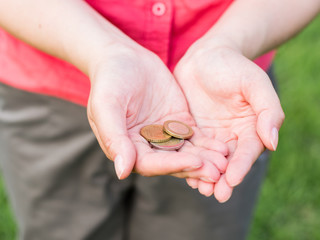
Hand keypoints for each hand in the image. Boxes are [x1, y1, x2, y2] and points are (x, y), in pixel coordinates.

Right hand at [87, 44, 227, 180]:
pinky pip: (193, 136)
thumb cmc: (109, 81)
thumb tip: (122, 172)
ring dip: (204, 158)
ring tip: (225, 160)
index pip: (150, 164)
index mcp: (126, 147)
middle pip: (171, 162)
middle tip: (217, 171)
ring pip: (185, 152)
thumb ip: (114, 138)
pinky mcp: (177, 122)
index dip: (172, 165)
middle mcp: (146, 146)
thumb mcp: (106, 106)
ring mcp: (163, 135)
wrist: (123, 57)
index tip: (195, 162)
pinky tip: (223, 146)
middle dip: (194, 167)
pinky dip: (207, 143)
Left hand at [174, 41, 284, 201]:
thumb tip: (273, 141)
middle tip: (216, 195)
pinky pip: (190, 149)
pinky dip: (188, 161)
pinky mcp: (191, 131)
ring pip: (208, 159)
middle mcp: (232, 136)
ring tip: (199, 189)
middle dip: (223, 179)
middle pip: (228, 162)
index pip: (247, 151)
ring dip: (204, 175)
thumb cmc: (233, 66)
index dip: (241, 165)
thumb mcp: (254, 83)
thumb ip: (267, 110)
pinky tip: (182, 172)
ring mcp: (211, 135)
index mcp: (251, 127)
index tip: (233, 179)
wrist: (205, 57)